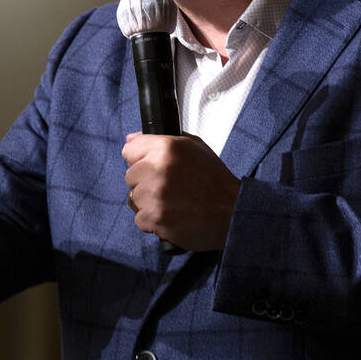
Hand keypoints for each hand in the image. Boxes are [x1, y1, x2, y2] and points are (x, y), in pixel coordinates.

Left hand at [122, 132, 239, 251]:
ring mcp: (155, 196)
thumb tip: (133, 139)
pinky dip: (153, 220)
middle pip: (130, 176)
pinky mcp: (155, 218)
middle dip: (145, 182)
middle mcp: (158, 170)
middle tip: (169, 186)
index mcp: (166, 148)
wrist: (231, 212)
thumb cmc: (215, 181)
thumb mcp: (194, 147)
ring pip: (134, 199)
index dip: (141, 158)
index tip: (151, 165)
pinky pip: (140, 219)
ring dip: (149, 202)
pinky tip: (172, 215)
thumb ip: (162, 139)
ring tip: (173, 202)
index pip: (129, 149)